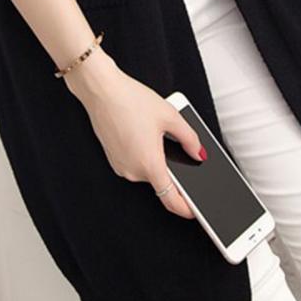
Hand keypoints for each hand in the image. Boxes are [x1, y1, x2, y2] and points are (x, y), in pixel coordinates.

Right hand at [65, 49, 205, 218]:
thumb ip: (190, 139)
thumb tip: (199, 153)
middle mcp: (132, 171)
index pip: (171, 200)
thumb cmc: (131, 100)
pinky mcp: (113, 158)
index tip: (196, 210)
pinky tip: (143, 131)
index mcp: (149, 164)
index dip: (186, 208)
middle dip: (172, 168)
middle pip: (160, 180)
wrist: (101, 91)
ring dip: (156, 158)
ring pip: (147, 170)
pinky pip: (135, 162)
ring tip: (156, 131)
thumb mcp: (170, 116)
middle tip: (176, 144)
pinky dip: (143, 153)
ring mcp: (120, 166)